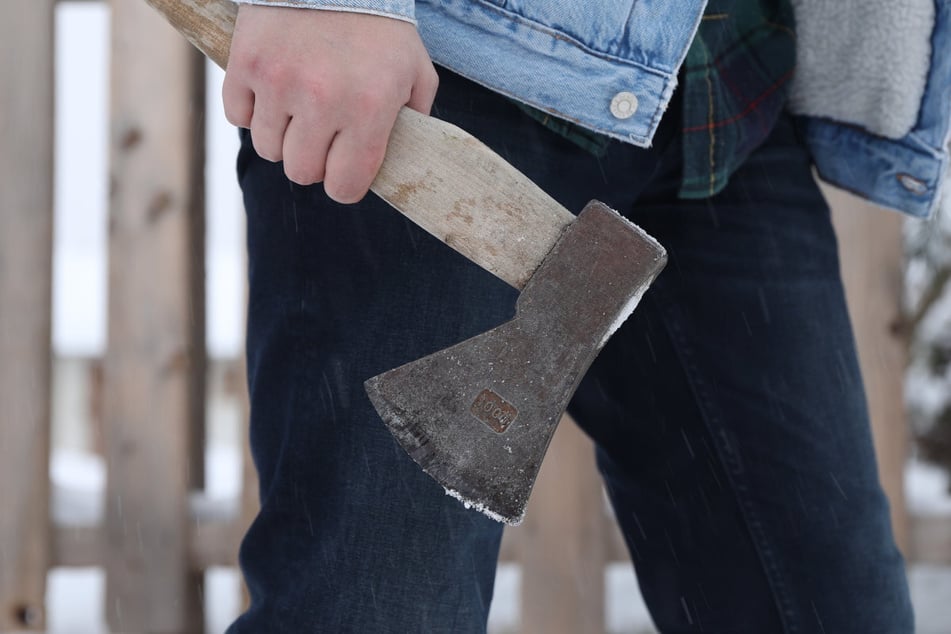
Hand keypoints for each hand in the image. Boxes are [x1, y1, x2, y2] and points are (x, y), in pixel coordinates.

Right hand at [222, 5, 438, 202]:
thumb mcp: (415, 68)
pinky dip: (252, 111)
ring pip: (268, 149)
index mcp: (369, 107)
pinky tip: (272, 92)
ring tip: (298, 110)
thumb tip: (405, 156)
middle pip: (301, 172)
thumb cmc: (379, 23)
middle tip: (322, 136)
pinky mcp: (246, 63)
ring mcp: (279, 82)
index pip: (345, 185)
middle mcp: (323, 99)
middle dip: (313, 161)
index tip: (343, 174)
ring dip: (282, 137)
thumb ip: (415, 116)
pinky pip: (238, 116)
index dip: (344, 186)